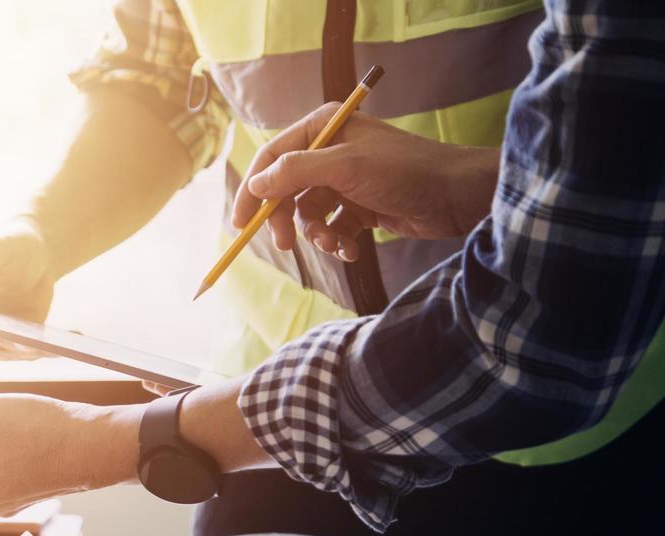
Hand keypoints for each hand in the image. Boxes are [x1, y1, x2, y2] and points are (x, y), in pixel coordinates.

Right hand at [232, 105, 498, 260]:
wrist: (455, 197)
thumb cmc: (403, 172)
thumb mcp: (344, 168)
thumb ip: (295, 172)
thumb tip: (255, 182)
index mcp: (324, 128)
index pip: (272, 157)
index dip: (253, 190)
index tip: (240, 222)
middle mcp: (330, 150)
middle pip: (285, 189)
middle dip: (285, 219)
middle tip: (284, 245)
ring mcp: (344, 179)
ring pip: (307, 213)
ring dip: (318, 234)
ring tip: (336, 244)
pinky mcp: (359, 205)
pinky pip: (331, 226)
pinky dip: (338, 241)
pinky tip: (353, 249)